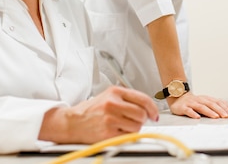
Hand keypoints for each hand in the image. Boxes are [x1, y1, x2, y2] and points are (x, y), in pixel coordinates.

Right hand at [39, 86, 158, 143]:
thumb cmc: (91, 110)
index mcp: (115, 92)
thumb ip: (127, 99)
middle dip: (141, 119)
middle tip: (134, 120)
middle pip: (141, 114)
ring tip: (121, 126)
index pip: (143, 99)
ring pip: (137, 126)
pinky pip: (128, 136)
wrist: (73, 122)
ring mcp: (110, 119)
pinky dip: (126, 136)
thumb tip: (148, 109)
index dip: (152, 108)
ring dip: (133, 128)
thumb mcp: (108, 96)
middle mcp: (112, 103)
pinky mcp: (108, 133)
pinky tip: (117, 132)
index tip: (154, 114)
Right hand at [167, 92, 227, 118]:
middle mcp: (199, 100)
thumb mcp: (206, 101)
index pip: (216, 102)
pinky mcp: (183, 107)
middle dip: (219, 110)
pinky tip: (197, 117)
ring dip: (209, 112)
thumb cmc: (194, 102)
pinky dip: (193, 113)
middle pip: (210, 104)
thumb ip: (217, 104)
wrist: (177, 97)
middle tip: (226, 116)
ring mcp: (191, 103)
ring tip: (215, 116)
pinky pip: (188, 110)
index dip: (224, 107)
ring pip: (201, 107)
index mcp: (205, 98)